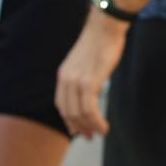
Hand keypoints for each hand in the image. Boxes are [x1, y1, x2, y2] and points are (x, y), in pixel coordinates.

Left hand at [55, 8, 127, 138]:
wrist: (105, 28)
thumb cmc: (101, 43)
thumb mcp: (87, 63)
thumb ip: (85, 77)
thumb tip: (92, 91)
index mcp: (64, 75)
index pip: (61, 104)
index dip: (69, 120)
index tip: (78, 130)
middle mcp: (66, 79)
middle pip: (68, 111)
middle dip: (79, 127)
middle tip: (90, 137)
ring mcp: (77, 80)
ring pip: (79, 112)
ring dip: (90, 126)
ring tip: (100, 133)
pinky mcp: (89, 81)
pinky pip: (90, 108)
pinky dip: (96, 121)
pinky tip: (104, 126)